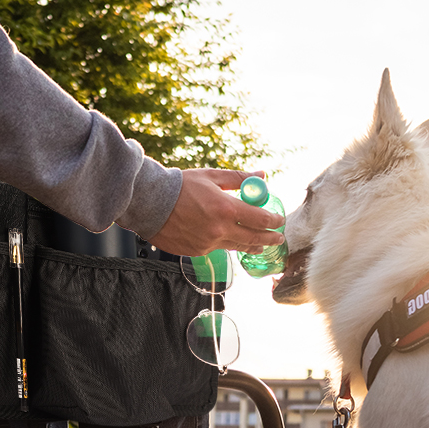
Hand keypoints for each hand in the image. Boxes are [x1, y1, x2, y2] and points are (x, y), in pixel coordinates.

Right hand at [148, 169, 285, 256]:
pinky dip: (226, 244)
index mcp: (226, 208)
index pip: (261, 219)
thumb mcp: (211, 176)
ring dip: (253, 246)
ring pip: (238, 247)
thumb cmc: (179, 187)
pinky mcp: (198, 252)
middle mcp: (220, 230)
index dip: (274, 220)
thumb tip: (262, 175)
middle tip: (278, 238)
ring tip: (260, 244)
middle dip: (270, 239)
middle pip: (255, 239)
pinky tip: (228, 238)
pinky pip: (219, 250)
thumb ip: (239, 178)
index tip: (278, 219)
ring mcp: (209, 244)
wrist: (150, 204)